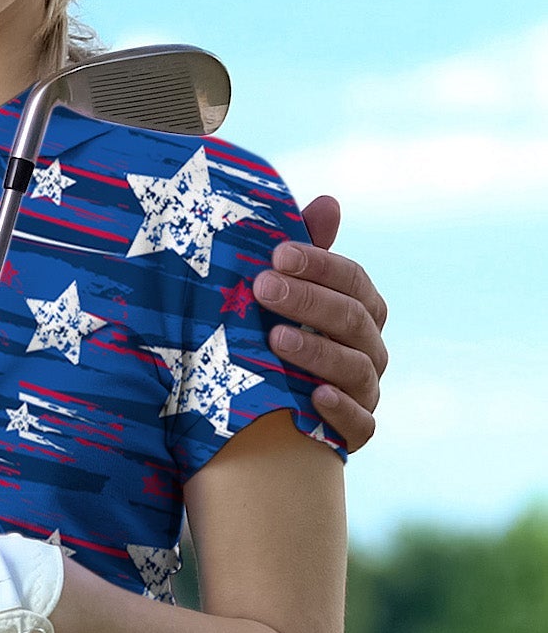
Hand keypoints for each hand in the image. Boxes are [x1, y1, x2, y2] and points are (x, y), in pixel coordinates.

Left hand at [253, 195, 387, 451]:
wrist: (267, 407)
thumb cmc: (276, 331)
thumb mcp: (285, 291)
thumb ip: (306, 252)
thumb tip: (329, 201)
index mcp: (360, 309)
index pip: (353, 280)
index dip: (319, 265)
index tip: (276, 254)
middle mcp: (370, 348)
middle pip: (352, 320)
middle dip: (308, 301)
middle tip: (262, 288)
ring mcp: (365, 390)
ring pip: (356, 368)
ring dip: (317, 352)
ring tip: (276, 338)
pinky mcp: (356, 431)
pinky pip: (360, 424)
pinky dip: (340, 410)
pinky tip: (314, 396)